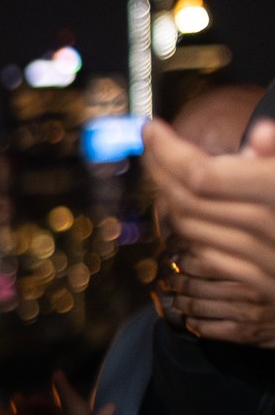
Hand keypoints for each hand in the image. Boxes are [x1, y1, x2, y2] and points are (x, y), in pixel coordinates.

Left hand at [147, 117, 274, 342]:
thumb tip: (257, 135)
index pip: (203, 175)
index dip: (168, 152)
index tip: (151, 128)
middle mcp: (268, 230)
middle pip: (188, 202)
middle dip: (160, 170)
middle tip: (151, 144)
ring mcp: (261, 263)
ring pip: (191, 231)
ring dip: (168, 199)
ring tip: (164, 170)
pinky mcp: (259, 286)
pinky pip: (207, 257)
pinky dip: (188, 230)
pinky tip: (187, 210)